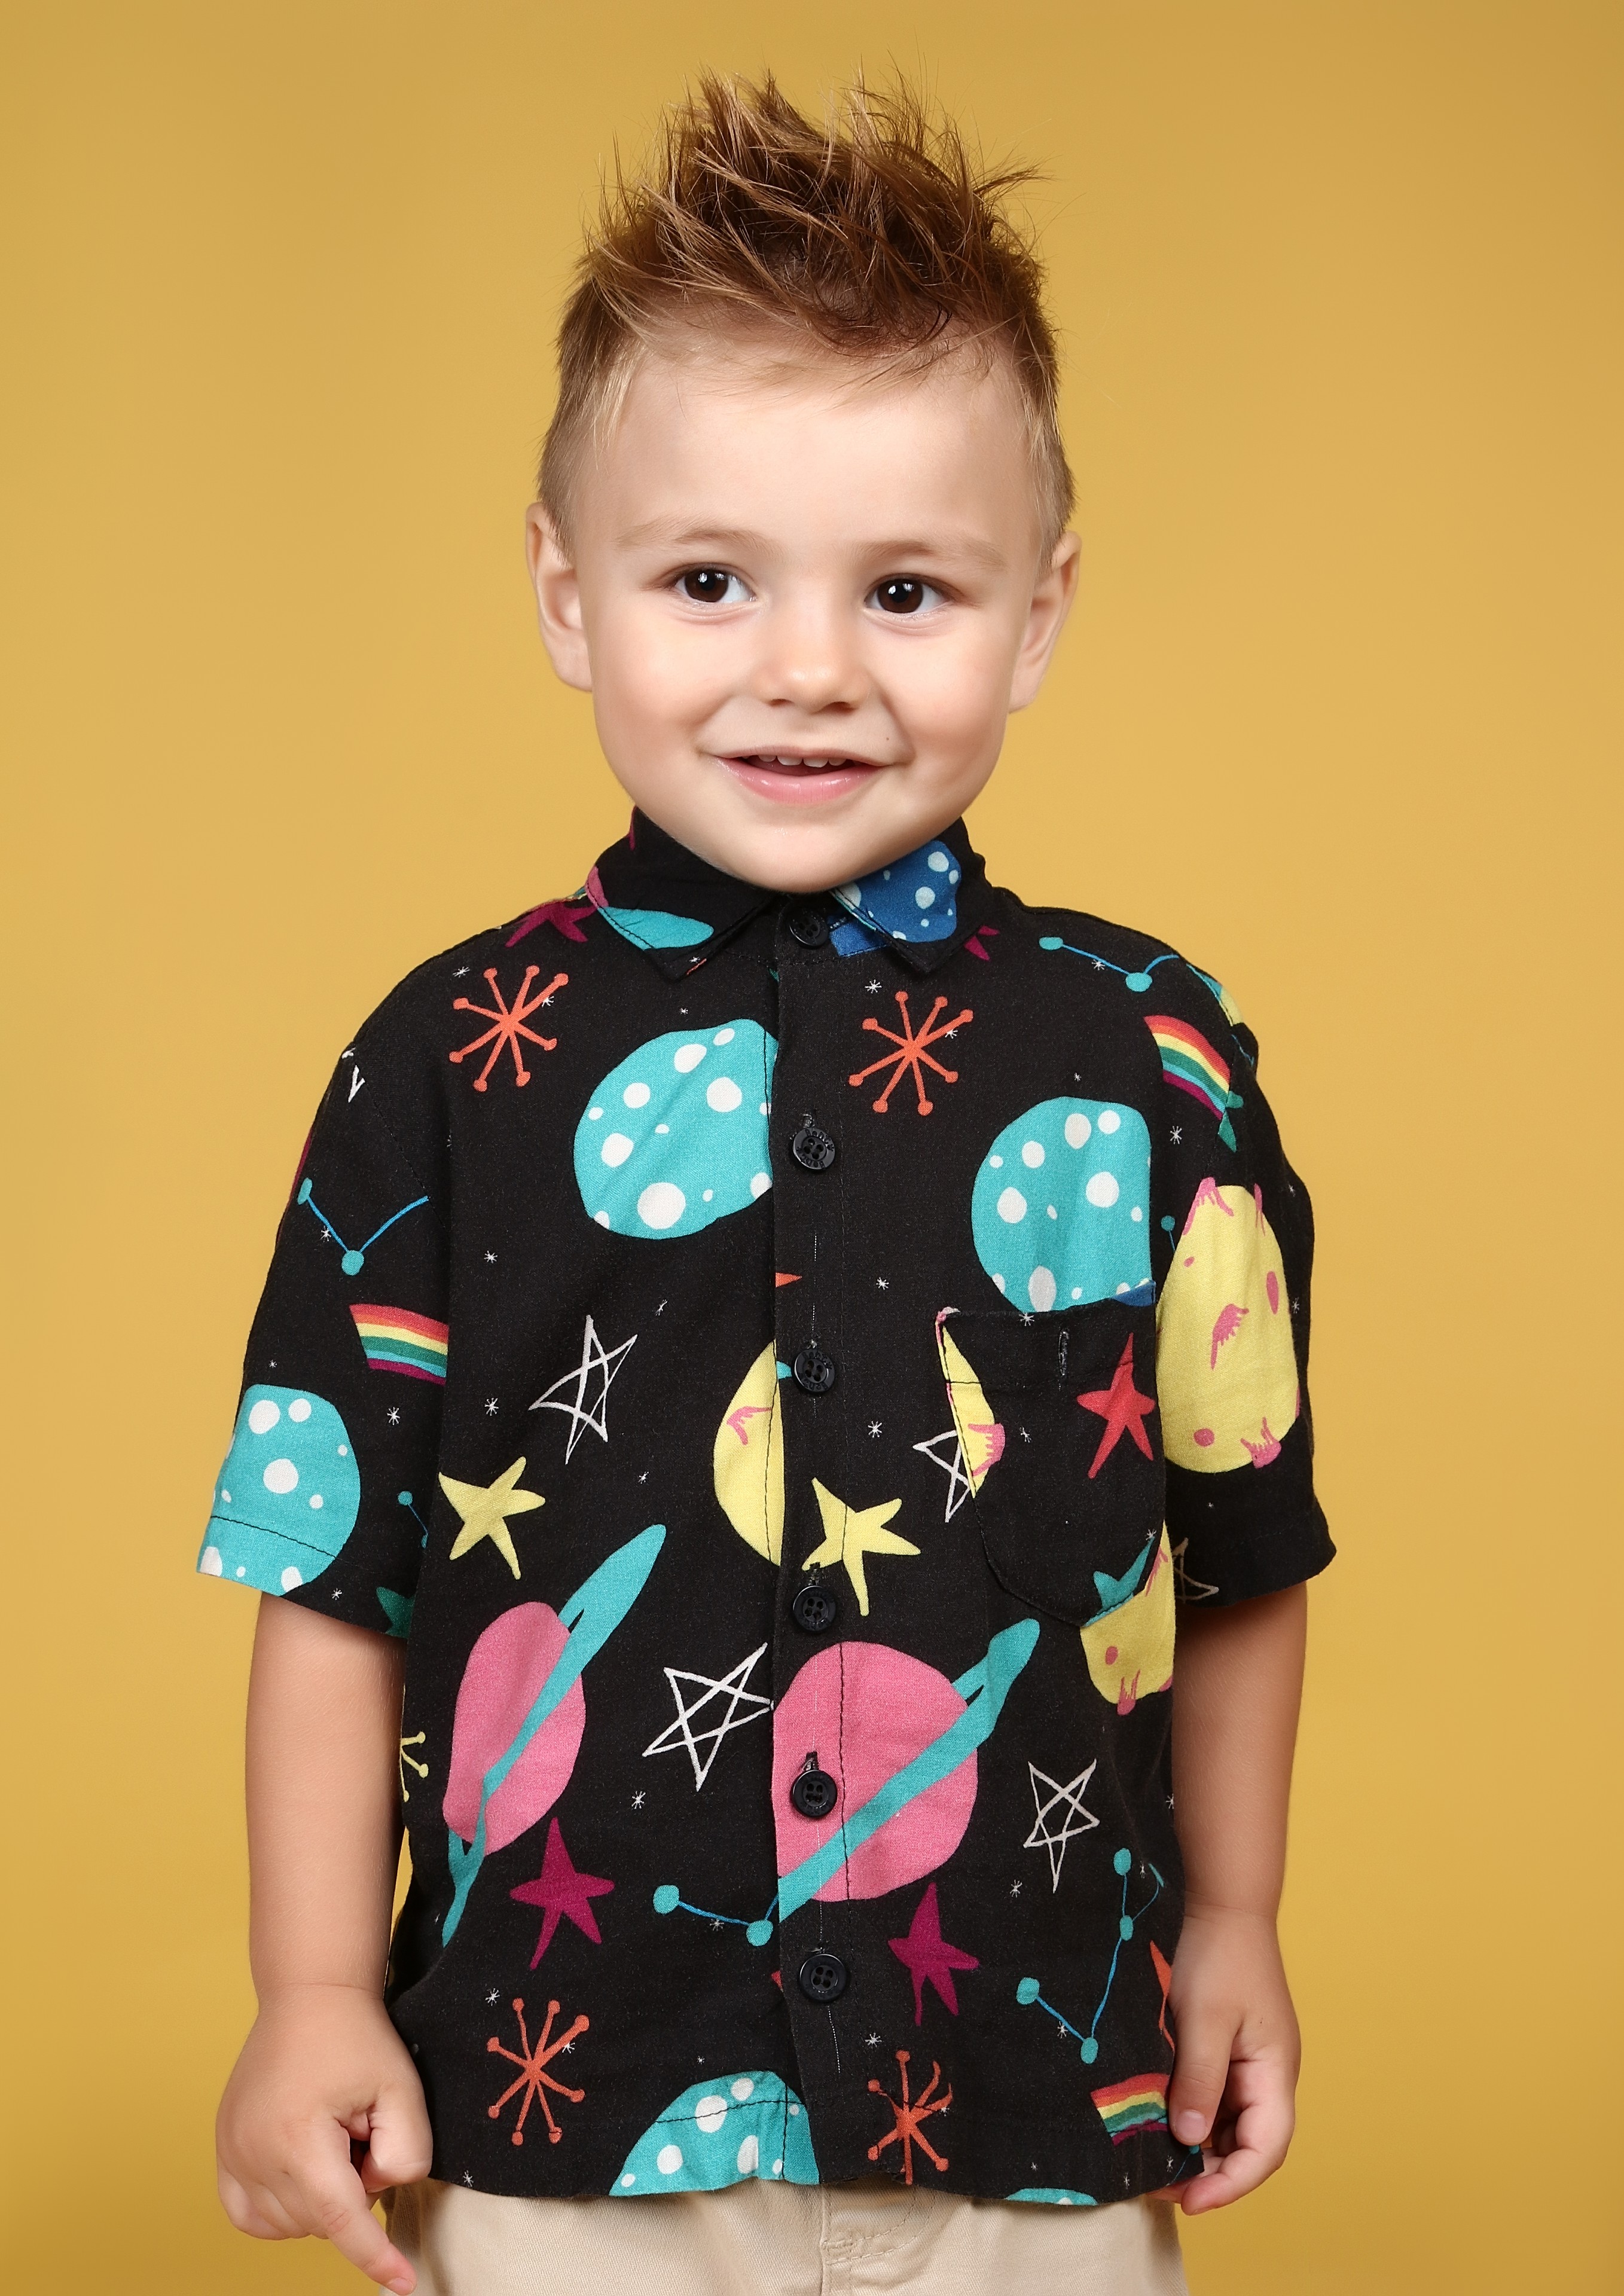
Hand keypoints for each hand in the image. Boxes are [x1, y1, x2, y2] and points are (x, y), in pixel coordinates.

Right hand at [216, 1982, 432, 2291]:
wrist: (310, 1997)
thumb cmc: (358, 2040)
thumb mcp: (403, 2090)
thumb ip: (406, 2154)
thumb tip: (378, 2194)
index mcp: (297, 2137)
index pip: (340, 2220)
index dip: (374, 2257)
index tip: (404, 2284)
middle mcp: (253, 2151)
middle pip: (317, 2220)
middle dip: (353, 2191)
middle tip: (364, 2133)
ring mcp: (230, 2152)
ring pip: (287, 2223)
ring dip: (319, 2198)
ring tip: (334, 2137)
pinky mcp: (222, 2150)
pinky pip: (250, 2214)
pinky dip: (283, 2208)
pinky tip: (305, 2169)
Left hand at [1164, 1904, 1299, 2214]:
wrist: (1219, 1900)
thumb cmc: (1218, 1954)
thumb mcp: (1205, 2019)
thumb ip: (1200, 2080)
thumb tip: (1190, 2139)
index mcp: (1276, 2071)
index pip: (1267, 2149)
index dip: (1232, 2183)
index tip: (1190, 2202)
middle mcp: (1267, 2075)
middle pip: (1247, 2145)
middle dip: (1209, 2172)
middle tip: (1157, 2186)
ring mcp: (1247, 2062)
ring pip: (1228, 2125)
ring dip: (1196, 2146)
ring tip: (1150, 2161)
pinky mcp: (1225, 2049)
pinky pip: (1212, 2098)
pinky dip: (1188, 2116)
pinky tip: (1155, 2121)